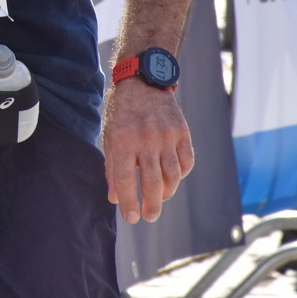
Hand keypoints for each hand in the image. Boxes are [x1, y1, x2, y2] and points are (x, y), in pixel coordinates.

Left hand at [102, 78, 193, 223]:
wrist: (143, 79)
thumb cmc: (122, 110)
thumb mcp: (109, 135)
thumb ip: (112, 167)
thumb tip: (115, 198)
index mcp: (123, 140)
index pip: (126, 180)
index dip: (129, 202)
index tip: (131, 218)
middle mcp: (146, 138)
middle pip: (153, 183)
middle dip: (152, 206)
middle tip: (149, 217)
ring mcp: (167, 135)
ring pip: (173, 176)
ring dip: (167, 193)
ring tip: (159, 199)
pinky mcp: (182, 132)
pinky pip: (186, 162)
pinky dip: (180, 175)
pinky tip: (172, 178)